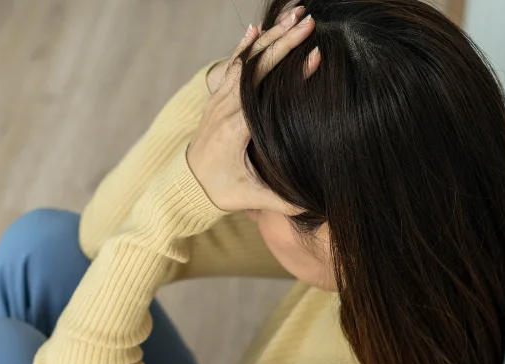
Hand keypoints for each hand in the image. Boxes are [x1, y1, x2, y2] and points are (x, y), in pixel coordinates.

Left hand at [187, 8, 319, 212]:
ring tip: (295, 16)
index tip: (315, 57)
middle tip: (311, 23)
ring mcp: (219, 100)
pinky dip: (245, 46)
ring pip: (246, 60)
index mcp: (235, 129)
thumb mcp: (252, 199)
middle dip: (284, 42)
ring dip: (271, 37)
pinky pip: (232, 66)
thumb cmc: (221, 191)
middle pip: (257, 67)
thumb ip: (284, 201)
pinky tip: (259, 28)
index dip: (290, 73)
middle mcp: (225, 108)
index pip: (264, 93)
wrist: (185, 183)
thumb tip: (319, 203)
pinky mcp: (217, 98)